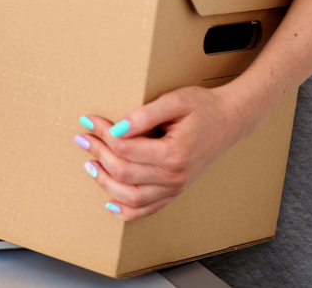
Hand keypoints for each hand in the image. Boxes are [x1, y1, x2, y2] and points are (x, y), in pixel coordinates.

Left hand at [74, 84, 249, 220]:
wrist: (229, 120)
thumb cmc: (203, 107)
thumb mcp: (175, 101)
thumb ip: (144, 114)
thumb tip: (116, 127)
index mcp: (174, 153)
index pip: (125, 149)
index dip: (102, 133)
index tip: (89, 120)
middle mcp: (174, 176)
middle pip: (123, 173)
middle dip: (97, 153)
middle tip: (82, 138)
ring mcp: (174, 188)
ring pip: (130, 197)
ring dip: (104, 182)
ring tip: (89, 164)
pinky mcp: (173, 192)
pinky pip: (145, 210)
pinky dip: (124, 209)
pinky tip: (108, 199)